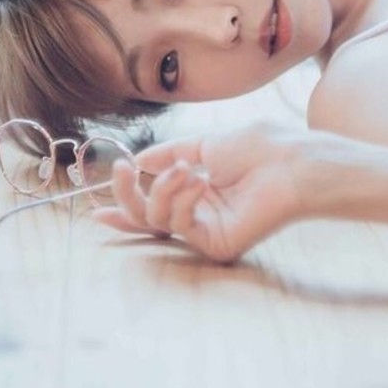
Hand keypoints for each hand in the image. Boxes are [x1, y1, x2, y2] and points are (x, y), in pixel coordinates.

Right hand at [94, 121, 311, 261]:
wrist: (291, 161)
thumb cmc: (259, 148)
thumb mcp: (203, 143)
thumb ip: (168, 154)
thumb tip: (138, 161)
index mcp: (197, 191)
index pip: (154, 204)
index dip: (124, 205)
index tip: (95, 209)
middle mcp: (200, 215)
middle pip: (145, 217)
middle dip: (127, 195)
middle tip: (121, 170)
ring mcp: (207, 231)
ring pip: (156, 220)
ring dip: (164, 188)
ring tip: (188, 170)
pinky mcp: (215, 244)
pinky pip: (178, 225)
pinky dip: (181, 199)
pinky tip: (198, 181)